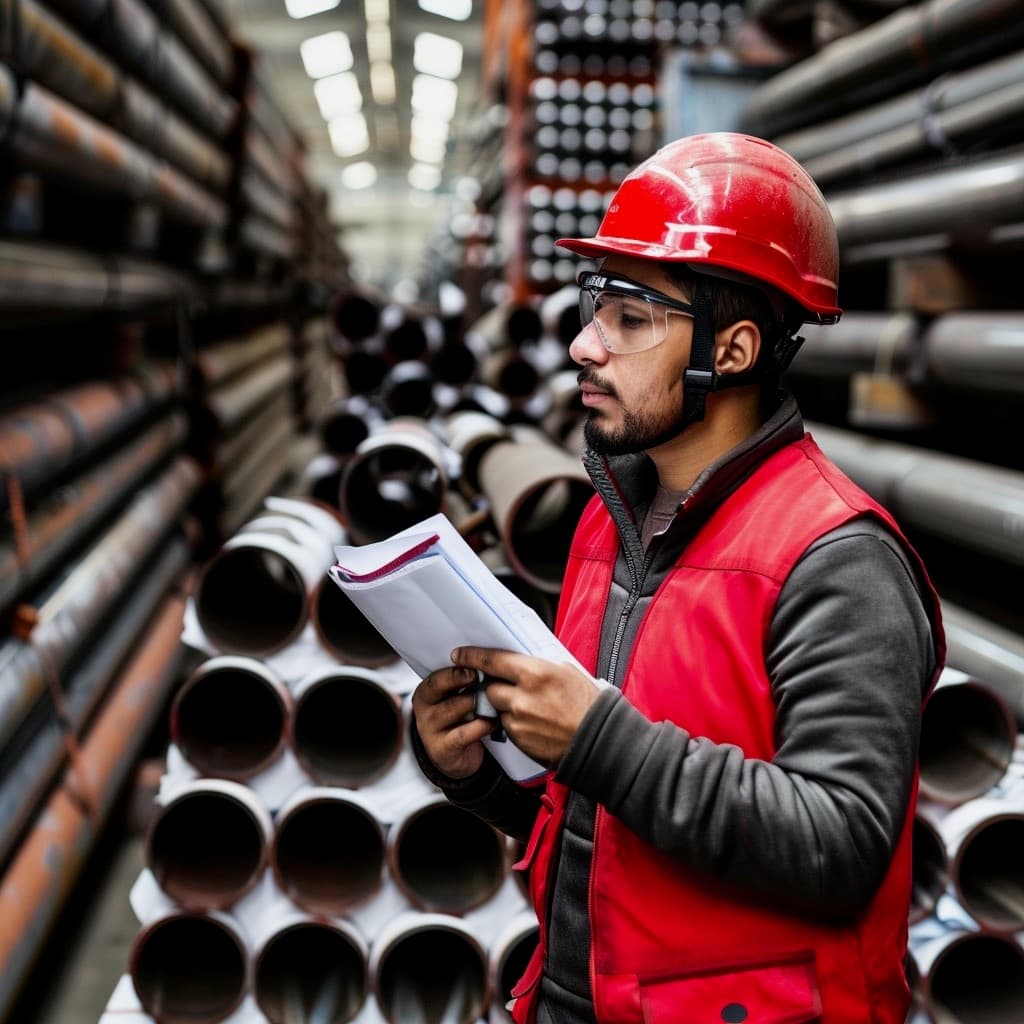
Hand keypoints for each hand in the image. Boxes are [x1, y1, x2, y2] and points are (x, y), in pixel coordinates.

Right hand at [411, 665, 494, 778]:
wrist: (457, 756)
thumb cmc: (462, 719)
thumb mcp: (458, 698)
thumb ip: (466, 682)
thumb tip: (487, 662)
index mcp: (426, 692)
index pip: (436, 677)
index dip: (455, 671)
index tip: (474, 667)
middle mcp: (424, 710)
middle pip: (440, 689)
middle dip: (461, 680)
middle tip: (481, 677)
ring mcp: (429, 730)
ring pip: (455, 708)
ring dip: (477, 702)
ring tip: (494, 699)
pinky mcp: (441, 749)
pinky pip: (464, 733)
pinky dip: (482, 726)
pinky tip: (494, 722)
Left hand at [451, 647, 601, 767]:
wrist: (599, 741)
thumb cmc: (587, 704)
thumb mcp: (566, 672)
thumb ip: (538, 666)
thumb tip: (519, 661)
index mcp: (536, 672)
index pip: (493, 660)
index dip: (472, 656)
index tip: (459, 654)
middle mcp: (523, 695)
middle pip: (490, 686)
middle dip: (494, 687)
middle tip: (505, 687)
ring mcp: (519, 719)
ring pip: (497, 708)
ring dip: (505, 707)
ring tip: (529, 709)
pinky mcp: (518, 739)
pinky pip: (506, 727)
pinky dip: (514, 724)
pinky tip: (533, 724)